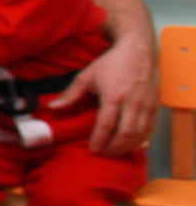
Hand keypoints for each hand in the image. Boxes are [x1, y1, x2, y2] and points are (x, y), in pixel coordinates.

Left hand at [49, 40, 157, 154]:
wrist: (138, 51)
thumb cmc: (110, 64)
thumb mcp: (87, 76)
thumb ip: (70, 94)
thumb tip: (52, 108)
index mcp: (113, 95)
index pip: (106, 123)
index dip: (100, 139)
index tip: (93, 150)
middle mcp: (132, 102)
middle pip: (126, 132)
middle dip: (114, 147)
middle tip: (103, 154)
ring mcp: (146, 105)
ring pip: (140, 133)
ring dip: (128, 146)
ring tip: (114, 152)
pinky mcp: (155, 106)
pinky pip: (149, 128)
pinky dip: (140, 139)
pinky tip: (130, 145)